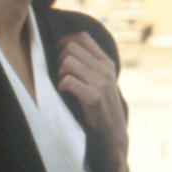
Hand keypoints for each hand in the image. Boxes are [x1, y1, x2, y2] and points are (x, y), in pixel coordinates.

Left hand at [55, 31, 127, 171]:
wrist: (113, 134)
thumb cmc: (100, 106)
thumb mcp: (100, 79)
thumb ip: (89, 62)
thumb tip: (64, 45)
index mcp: (106, 62)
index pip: (82, 37)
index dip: (65, 43)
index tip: (60, 56)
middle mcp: (105, 69)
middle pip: (70, 48)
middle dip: (59, 59)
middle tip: (61, 75)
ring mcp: (100, 83)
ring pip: (67, 62)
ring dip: (59, 73)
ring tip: (63, 85)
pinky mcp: (94, 97)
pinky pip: (67, 81)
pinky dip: (61, 86)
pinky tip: (65, 94)